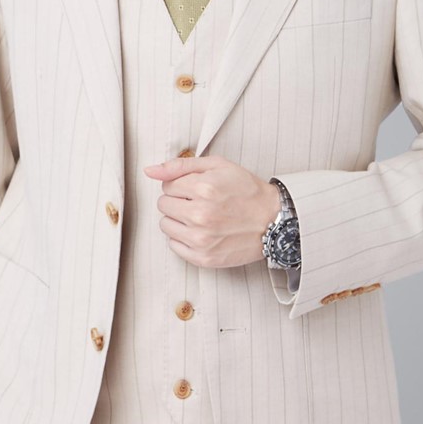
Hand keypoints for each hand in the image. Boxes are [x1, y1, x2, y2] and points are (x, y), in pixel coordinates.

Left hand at [143, 154, 280, 269]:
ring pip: (165, 225)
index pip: (167, 185)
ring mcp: (201, 239)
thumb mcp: (218, 166)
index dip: (181, 185)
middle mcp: (200, 214)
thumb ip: (180, 165)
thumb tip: (149, 171)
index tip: (197, 188)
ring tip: (201, 217)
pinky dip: (184, 238)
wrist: (273, 221)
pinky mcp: (203, 257)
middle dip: (178, 201)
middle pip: (163, 205)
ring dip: (178, 220)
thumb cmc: (247, 191)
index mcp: (204, 188)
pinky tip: (202, 232)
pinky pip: (174, 246)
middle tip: (200, 202)